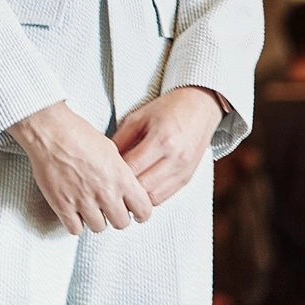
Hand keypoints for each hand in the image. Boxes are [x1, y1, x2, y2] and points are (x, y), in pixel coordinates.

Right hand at [8, 101, 153, 234]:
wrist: (49, 130)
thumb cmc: (76, 132)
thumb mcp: (109, 148)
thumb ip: (120, 172)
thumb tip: (125, 186)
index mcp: (120, 176)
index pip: (143, 209)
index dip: (140, 211)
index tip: (134, 210)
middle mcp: (105, 192)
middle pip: (121, 223)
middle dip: (116, 215)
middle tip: (110, 208)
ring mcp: (83, 200)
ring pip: (99, 227)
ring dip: (95, 218)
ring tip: (89, 206)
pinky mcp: (63, 205)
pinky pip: (75, 229)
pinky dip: (75, 222)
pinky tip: (74, 210)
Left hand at [111, 86, 222, 205]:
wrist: (199, 107)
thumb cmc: (168, 109)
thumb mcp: (139, 117)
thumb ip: (121, 138)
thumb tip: (106, 159)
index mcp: (161, 139)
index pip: (132, 167)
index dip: (115, 172)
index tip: (105, 171)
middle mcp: (174, 158)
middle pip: (142, 186)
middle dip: (125, 187)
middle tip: (112, 183)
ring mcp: (183, 170)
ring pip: (153, 197)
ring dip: (137, 196)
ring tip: (126, 188)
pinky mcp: (187, 178)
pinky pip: (165, 197)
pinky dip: (150, 196)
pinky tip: (141, 187)